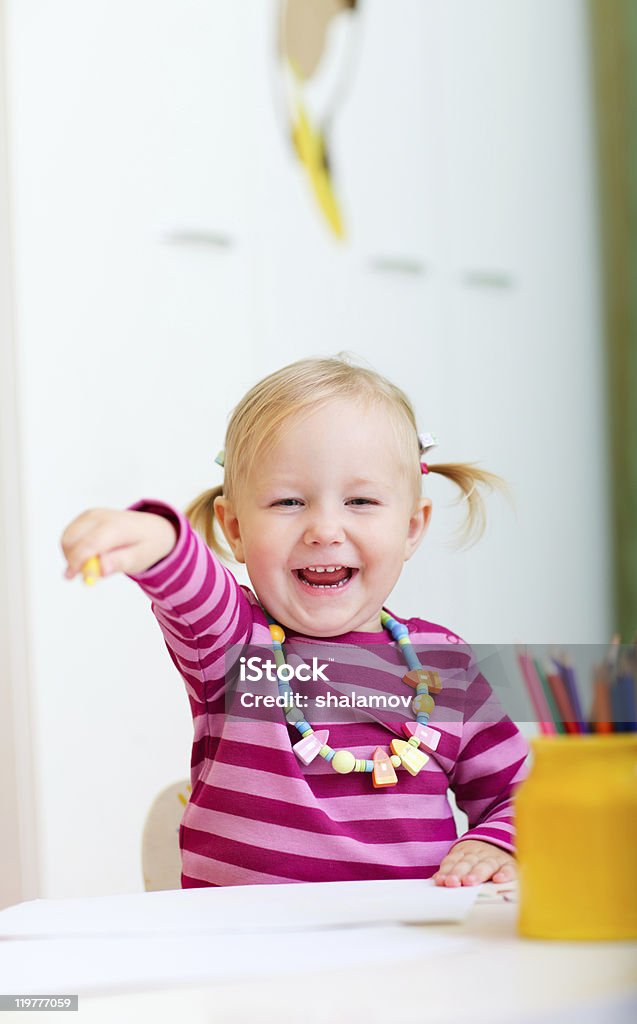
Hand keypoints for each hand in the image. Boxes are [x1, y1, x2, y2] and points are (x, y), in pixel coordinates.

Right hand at [60, 508, 177, 579]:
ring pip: (67, 538)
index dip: (76, 562)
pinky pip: (70, 535)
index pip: (89, 544)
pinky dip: (74, 548)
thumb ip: (120, 563)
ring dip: (72, 555)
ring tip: (94, 563)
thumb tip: (101, 569)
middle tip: (87, 573)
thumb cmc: (146, 545)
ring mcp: (92, 514)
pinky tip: (92, 553)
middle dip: (72, 560)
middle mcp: (101, 516)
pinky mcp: (86, 516)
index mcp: (116, 527)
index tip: (71, 577)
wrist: (152, 529)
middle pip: (71, 540)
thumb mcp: (139, 559)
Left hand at [432, 839, 515, 886]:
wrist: (500, 840)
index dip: (447, 870)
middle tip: (453, 882)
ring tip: (469, 882)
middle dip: (459, 872)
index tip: (442, 880)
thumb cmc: (477, 857)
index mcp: (464, 851)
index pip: (453, 860)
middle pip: (467, 863)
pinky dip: (505, 874)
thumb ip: (450, 869)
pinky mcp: (509, 864)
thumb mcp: (462, 858)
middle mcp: (479, 854)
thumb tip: (436, 880)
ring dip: (477, 873)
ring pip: (485, 865)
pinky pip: (508, 868)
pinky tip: (499, 880)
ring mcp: (494, 858)